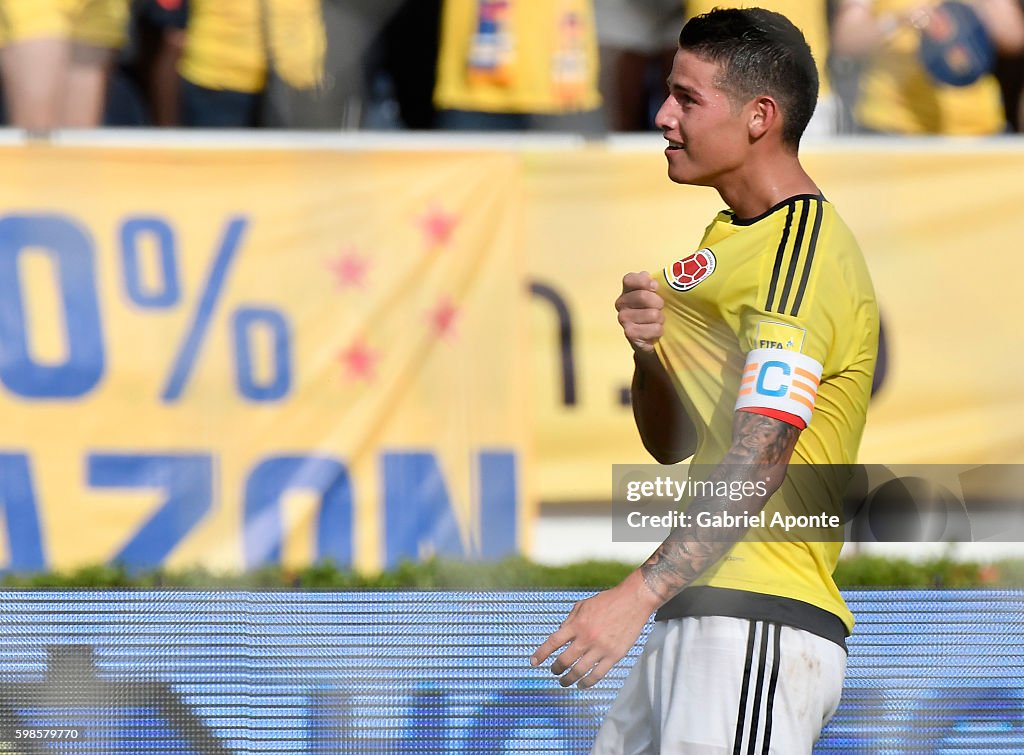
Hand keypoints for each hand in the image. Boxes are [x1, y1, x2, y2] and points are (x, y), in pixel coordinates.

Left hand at [530, 573, 658, 688]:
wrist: (633, 601)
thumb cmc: (606, 601)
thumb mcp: (582, 605)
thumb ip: (569, 621)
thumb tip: (559, 636)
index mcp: (577, 624)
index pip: (553, 642)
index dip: (541, 654)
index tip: (534, 662)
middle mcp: (587, 637)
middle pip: (564, 660)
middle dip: (556, 669)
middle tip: (554, 672)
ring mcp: (601, 648)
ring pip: (579, 671)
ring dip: (569, 679)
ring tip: (565, 682)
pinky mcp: (614, 655)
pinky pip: (598, 674)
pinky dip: (587, 683)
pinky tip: (582, 685)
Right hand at [615, 272, 664, 353]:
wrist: (652, 335)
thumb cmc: (655, 310)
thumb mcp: (657, 293)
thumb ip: (654, 282)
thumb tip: (650, 278)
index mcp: (627, 290)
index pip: (629, 279)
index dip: (644, 282)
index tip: (655, 287)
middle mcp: (621, 303)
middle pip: (642, 296)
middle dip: (658, 303)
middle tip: (660, 308)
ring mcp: (623, 318)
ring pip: (652, 314)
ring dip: (660, 319)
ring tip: (657, 321)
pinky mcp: (629, 333)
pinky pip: (654, 329)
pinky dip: (659, 331)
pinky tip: (654, 332)